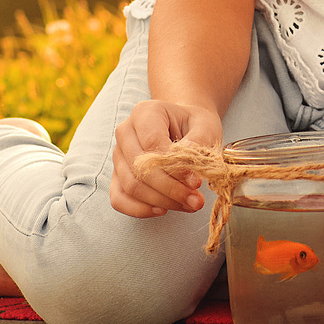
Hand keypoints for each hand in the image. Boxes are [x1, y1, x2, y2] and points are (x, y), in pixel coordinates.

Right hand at [109, 99, 221, 217]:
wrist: (184, 127)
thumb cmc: (194, 125)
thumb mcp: (206, 126)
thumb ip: (199, 140)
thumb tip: (188, 159)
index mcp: (145, 112)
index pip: (152, 143)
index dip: (174, 167)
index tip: (197, 181)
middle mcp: (125, 131)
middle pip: (138, 168)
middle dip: (169, 190)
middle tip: (197, 200)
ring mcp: (119, 154)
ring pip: (130, 186)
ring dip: (160, 201)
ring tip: (189, 204)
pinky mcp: (118, 175)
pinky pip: (119, 198)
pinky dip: (138, 209)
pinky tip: (162, 210)